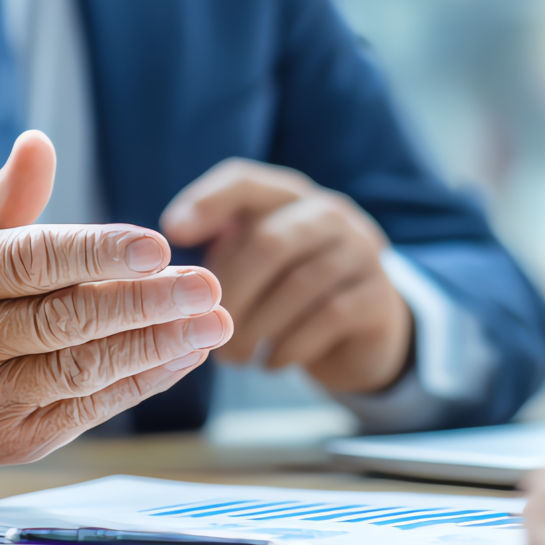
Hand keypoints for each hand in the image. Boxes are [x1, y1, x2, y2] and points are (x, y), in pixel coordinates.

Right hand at [0, 131, 233, 477]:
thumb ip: (3, 198)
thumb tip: (39, 142)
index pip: (30, 262)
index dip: (95, 253)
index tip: (156, 244)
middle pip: (64, 321)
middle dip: (144, 304)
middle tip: (206, 284)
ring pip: (82, 370)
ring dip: (156, 346)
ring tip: (214, 322)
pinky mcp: (15, 442)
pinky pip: (89, 409)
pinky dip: (142, 382)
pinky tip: (185, 355)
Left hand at [159, 159, 411, 394]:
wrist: (360, 331)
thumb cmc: (286, 292)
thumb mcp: (252, 263)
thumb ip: (217, 252)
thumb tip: (164, 260)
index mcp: (288, 197)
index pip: (245, 181)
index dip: (208, 200)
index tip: (173, 232)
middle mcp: (329, 214)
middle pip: (269, 242)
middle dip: (229, 293)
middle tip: (203, 332)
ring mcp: (361, 252)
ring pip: (300, 285)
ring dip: (257, 328)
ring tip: (233, 358)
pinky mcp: (379, 296)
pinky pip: (329, 317)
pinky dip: (290, 345)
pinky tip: (270, 363)